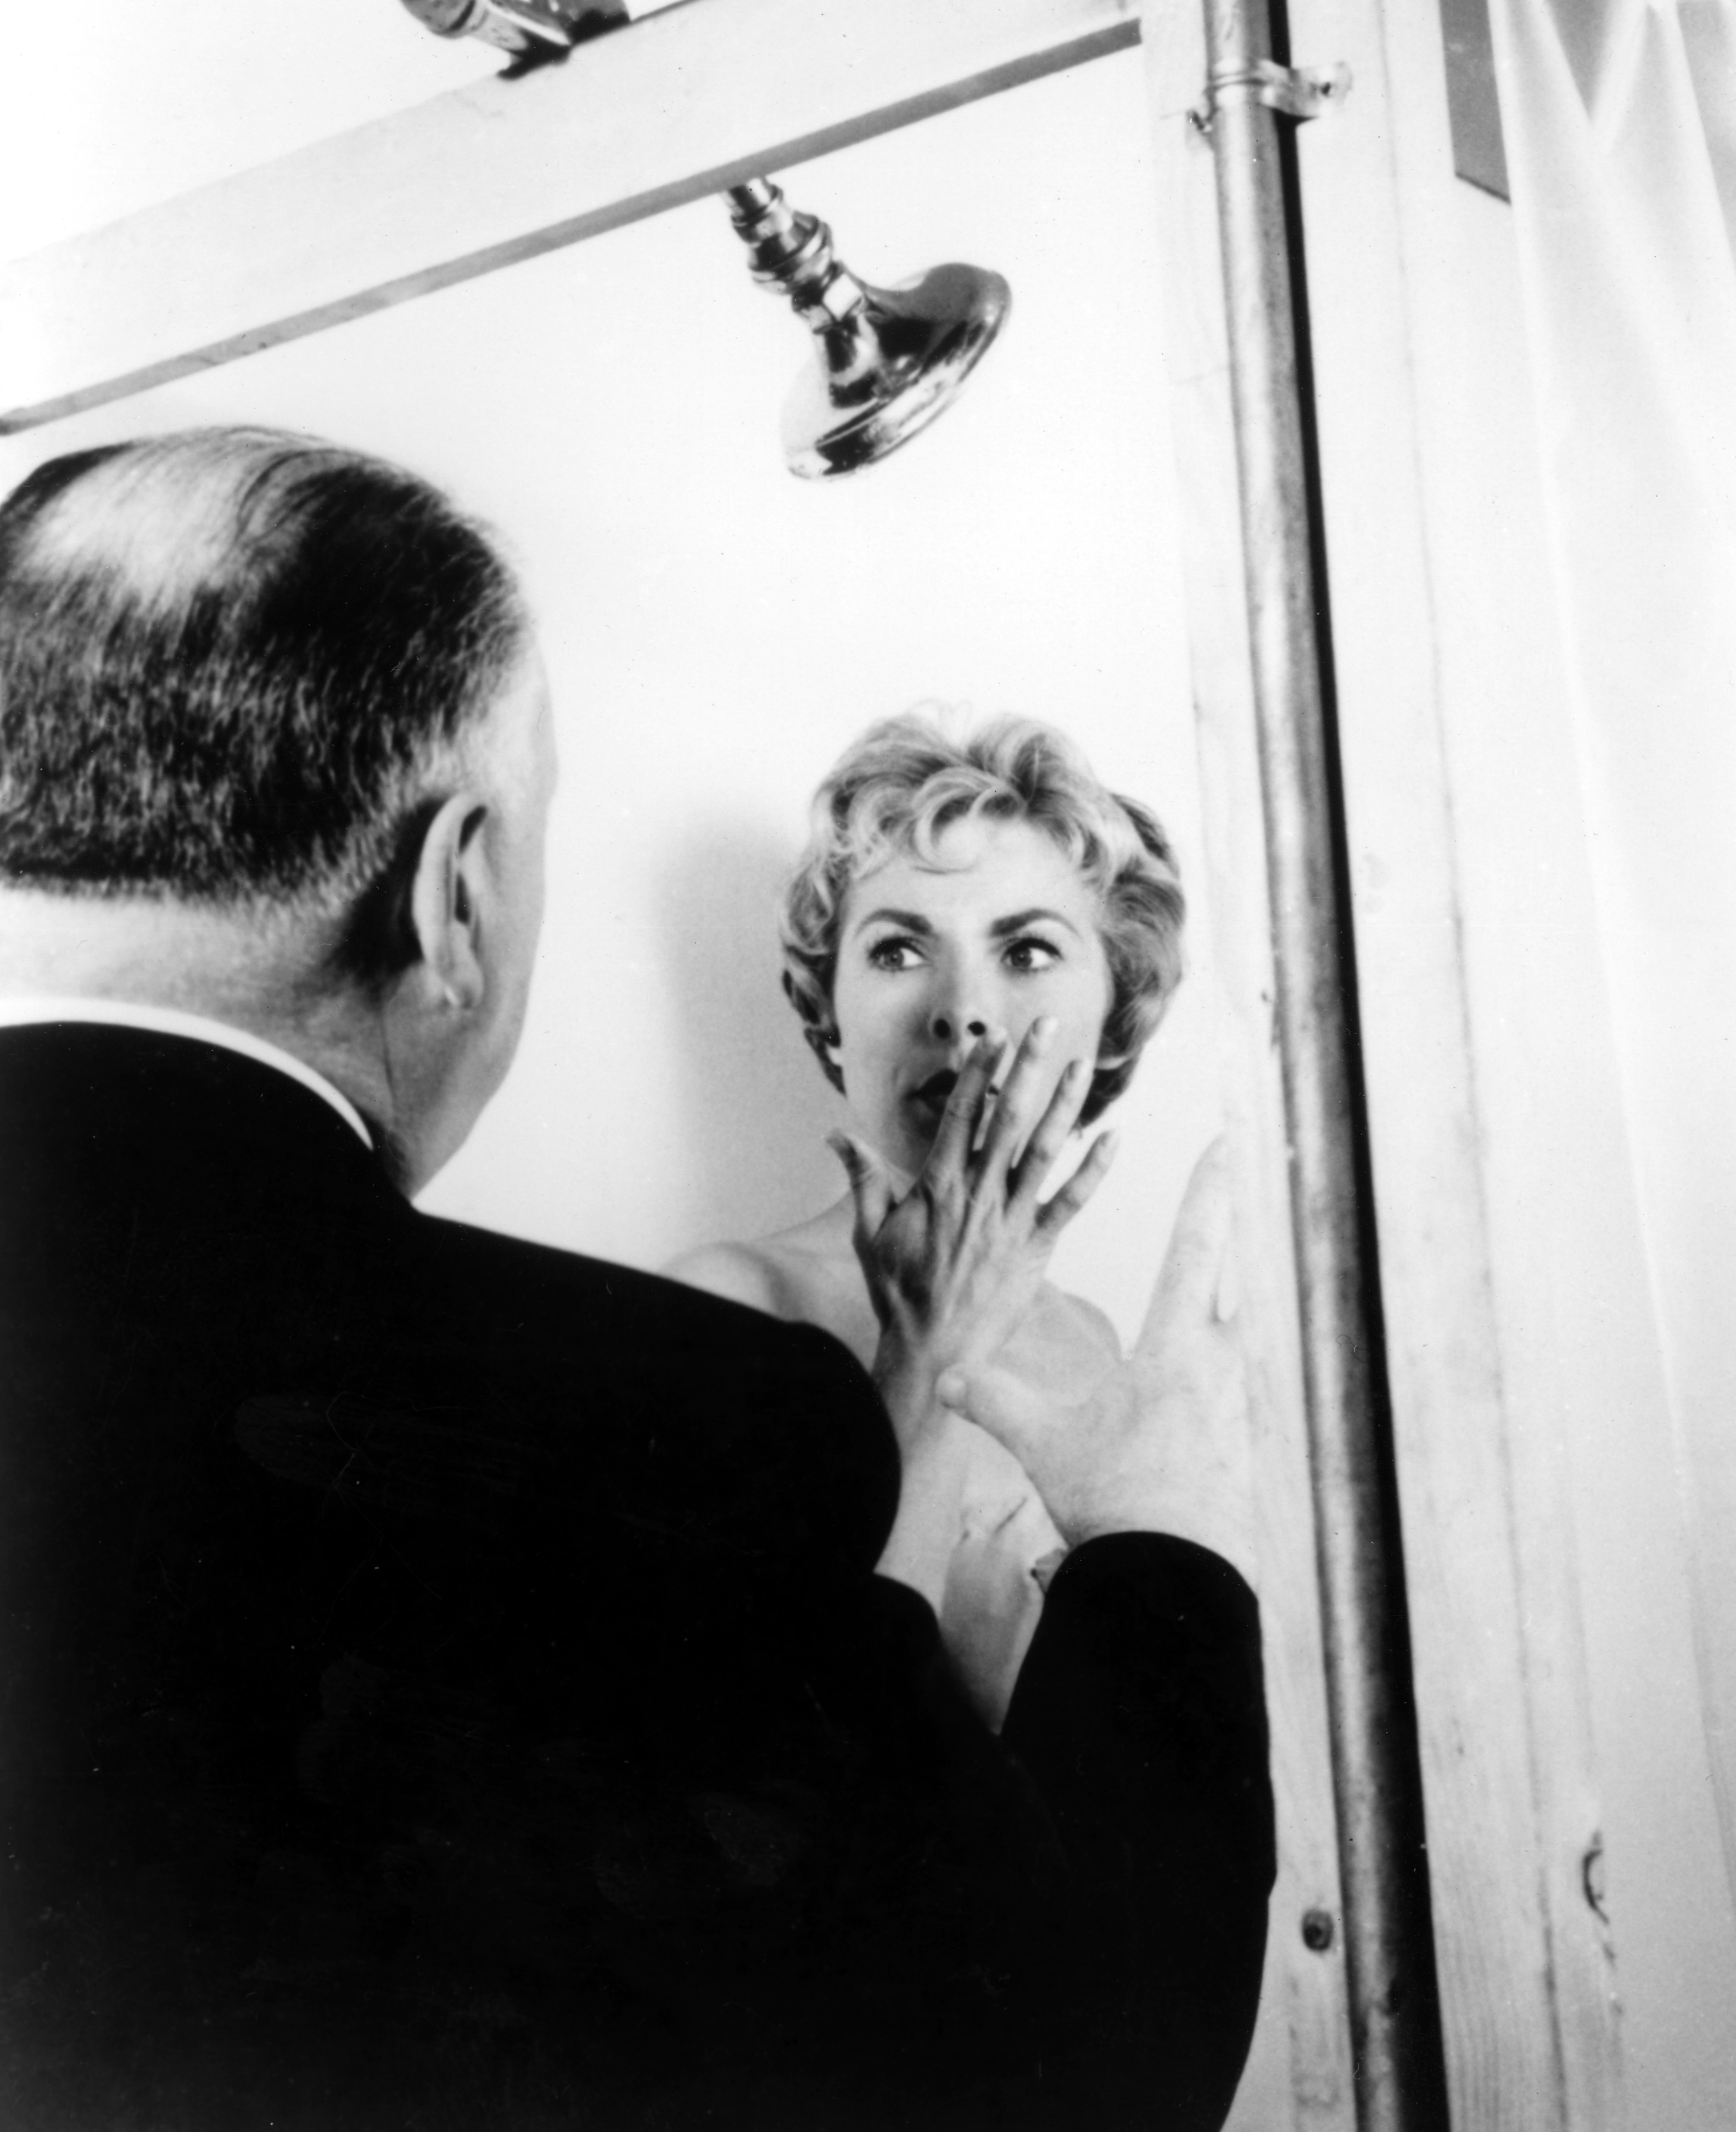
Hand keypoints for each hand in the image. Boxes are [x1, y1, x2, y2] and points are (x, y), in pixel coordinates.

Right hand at [829, 1017, 1117, 1415]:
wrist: (933, 1352)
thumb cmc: (898, 1291)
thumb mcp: (869, 1232)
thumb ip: (862, 1179)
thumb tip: (835, 1135)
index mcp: (938, 1185)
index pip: (962, 1114)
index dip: (978, 1071)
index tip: (993, 1036)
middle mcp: (978, 1194)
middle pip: (1008, 1118)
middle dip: (1029, 1067)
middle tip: (1049, 1025)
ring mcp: (1011, 1220)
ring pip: (1045, 1150)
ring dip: (1066, 1104)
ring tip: (1084, 1064)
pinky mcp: (1037, 1248)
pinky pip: (1071, 1202)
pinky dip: (1095, 1171)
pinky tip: (1116, 1138)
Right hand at [934, 1139, 1253, 1580]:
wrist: (1178, 1577)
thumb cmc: (1116, 1500)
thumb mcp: (1044, 1442)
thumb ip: (994, 1401)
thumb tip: (946, 1377)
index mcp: (1176, 1345)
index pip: (1195, 1244)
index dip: (1208, 1188)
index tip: (1225, 1141)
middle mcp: (1221, 1362)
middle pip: (1231, 1277)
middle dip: (1228, 1231)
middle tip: (1238, 1186)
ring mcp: (1244, 1404)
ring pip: (1241, 1332)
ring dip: (1228, 1304)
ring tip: (1230, 1278)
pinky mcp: (1250, 1442)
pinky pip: (1243, 1386)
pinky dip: (1229, 1369)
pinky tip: (1222, 1379)